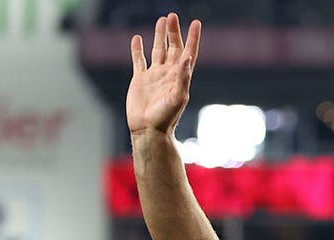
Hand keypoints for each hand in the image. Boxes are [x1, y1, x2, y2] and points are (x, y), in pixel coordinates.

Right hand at [127, 13, 200, 135]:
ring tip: (161, 20)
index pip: (188, 52)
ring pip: (157, 50)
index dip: (192, 38)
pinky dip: (137, 49)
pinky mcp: (139, 80)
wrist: (148, 129)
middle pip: (173, 47)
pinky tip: (137, 38)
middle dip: (173, 32)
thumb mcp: (177, 97)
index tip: (195, 22)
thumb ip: (182, 77)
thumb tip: (187, 57)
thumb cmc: (165, 117)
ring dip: (159, 36)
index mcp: (180, 77)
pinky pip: (139, 60)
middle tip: (172, 16)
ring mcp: (154, 76)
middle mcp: (168, 74)